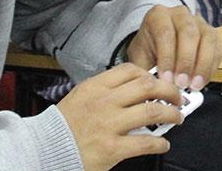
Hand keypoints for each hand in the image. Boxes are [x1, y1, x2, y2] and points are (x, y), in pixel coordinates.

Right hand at [56, 63, 183, 170]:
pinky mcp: (111, 148)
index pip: (130, 70)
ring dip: (171, 114)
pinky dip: (159, 143)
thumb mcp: (80, 98)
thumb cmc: (62, 127)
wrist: (42, 150)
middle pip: (147, 87)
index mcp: (95, 87)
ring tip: (176, 118)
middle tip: (178, 97)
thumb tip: (134, 90)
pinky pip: (145, 142)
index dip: (150, 75)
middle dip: (169, 90)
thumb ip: (105, 91)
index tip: (158, 81)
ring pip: (152, 112)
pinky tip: (163, 144)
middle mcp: (104, 102)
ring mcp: (108, 125)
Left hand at [127, 5, 221, 91]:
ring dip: (202, 65)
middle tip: (181, 83)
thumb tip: (155, 87)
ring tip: (194, 85)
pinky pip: (217, 49)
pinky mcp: (212, 34)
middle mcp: (180, 14)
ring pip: (207, 39)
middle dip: (186, 61)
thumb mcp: (140, 58)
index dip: (167, 57)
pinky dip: (211, 68)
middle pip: (188, 33)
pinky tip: (202, 82)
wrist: (157, 47)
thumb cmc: (148, 51)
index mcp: (158, 15)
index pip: (165, 33)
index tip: (166, 79)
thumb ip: (146, 70)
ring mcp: (199, 22)